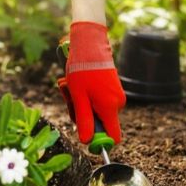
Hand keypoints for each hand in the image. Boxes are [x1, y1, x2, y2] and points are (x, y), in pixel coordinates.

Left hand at [62, 21, 125, 143]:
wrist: (89, 44)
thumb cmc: (82, 71)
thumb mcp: (79, 98)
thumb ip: (84, 121)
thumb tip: (87, 141)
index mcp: (110, 108)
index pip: (113, 137)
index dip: (99, 140)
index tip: (85, 135)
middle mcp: (117, 103)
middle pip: (99, 122)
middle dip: (80, 114)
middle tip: (68, 97)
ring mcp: (115, 94)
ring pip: (94, 109)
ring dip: (78, 101)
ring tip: (69, 85)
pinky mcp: (111, 88)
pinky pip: (96, 99)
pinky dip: (83, 94)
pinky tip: (74, 82)